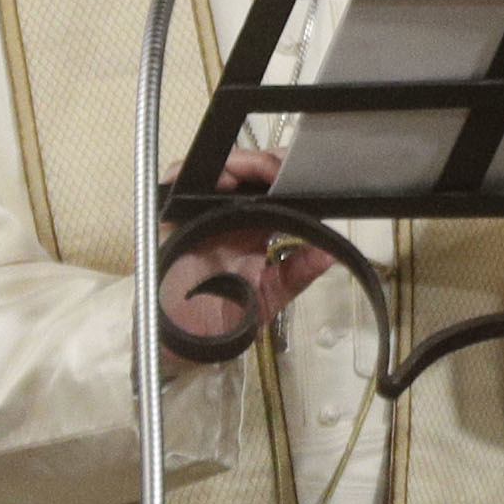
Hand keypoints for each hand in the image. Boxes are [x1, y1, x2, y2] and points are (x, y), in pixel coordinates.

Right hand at [160, 147, 330, 350]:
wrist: (184, 341)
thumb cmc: (221, 319)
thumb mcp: (268, 295)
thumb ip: (297, 273)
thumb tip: (332, 255)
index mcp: (252, 228)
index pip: (271, 190)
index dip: (287, 175)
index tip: (307, 170)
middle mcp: (226, 216)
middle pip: (246, 174)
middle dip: (266, 163)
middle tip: (285, 168)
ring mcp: (198, 213)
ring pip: (217, 171)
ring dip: (240, 164)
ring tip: (261, 171)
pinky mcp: (172, 216)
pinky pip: (178, 182)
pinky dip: (198, 173)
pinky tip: (224, 180)